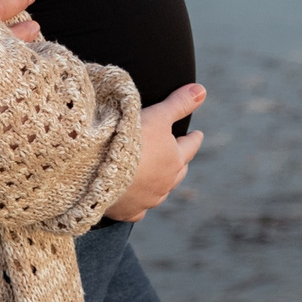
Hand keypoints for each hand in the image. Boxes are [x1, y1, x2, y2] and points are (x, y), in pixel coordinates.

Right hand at [104, 84, 204, 221]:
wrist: (99, 168)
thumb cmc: (130, 139)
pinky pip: (139, 211)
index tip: (197, 135)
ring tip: (160, 177)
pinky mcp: (128, 211)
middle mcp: (165, 183)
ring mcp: (147, 200)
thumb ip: (180, 103)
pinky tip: (138, 202)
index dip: (193, 139)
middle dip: (180, 162)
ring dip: (162, 183)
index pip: (190, 147)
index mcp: (174, 159)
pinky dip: (140, 204)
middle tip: (180, 156)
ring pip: (161, 192)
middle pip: (179, 172)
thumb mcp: (157, 115)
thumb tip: (202, 90)